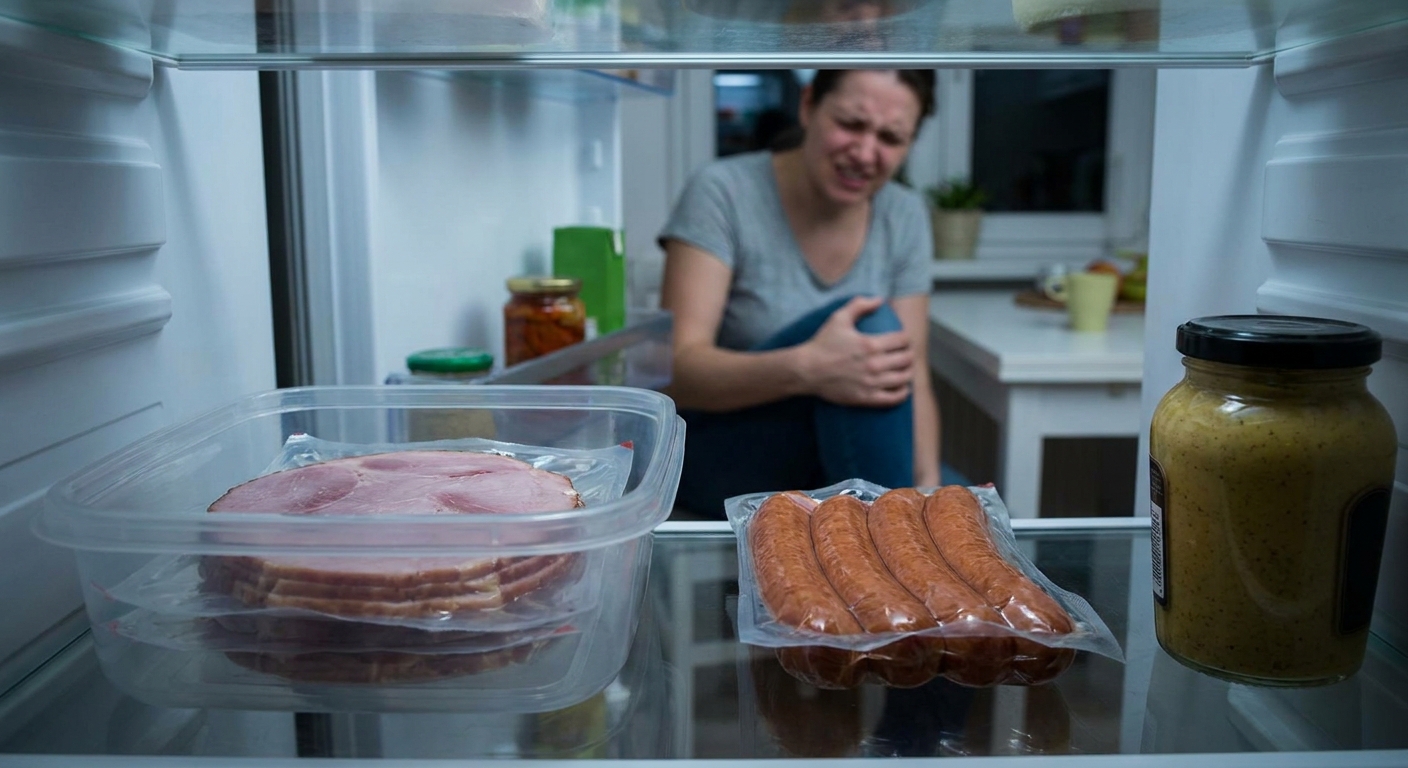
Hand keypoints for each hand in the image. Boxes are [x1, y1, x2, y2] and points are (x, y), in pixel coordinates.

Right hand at [797, 296, 914, 406]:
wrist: (807, 370)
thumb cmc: (822, 344)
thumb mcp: (839, 318)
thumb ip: (859, 305)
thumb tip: (879, 300)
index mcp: (871, 344)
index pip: (903, 340)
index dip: (906, 338)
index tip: (903, 339)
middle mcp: (874, 364)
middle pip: (907, 358)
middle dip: (909, 353)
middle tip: (906, 353)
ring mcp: (872, 383)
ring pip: (904, 378)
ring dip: (908, 371)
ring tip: (905, 368)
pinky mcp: (866, 398)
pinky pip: (894, 398)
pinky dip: (903, 393)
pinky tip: (903, 387)